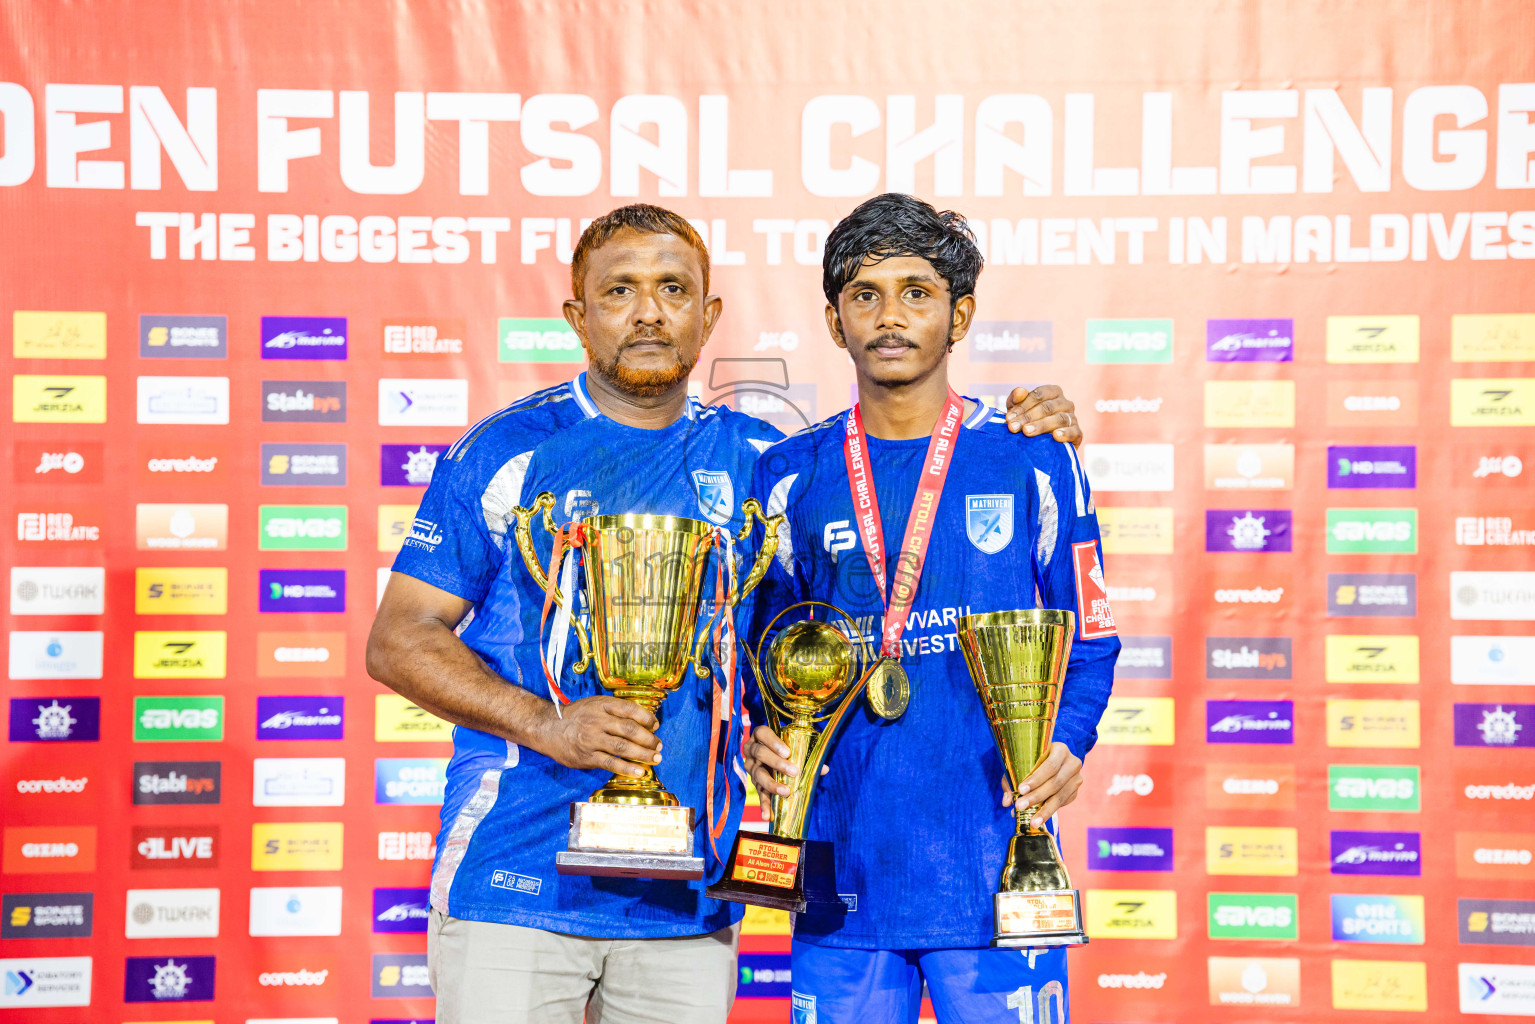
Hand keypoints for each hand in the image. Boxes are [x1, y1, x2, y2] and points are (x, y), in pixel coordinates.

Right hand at [538, 695, 660, 776]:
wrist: (547, 728)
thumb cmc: (576, 716)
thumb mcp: (594, 705)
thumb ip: (616, 710)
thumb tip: (644, 721)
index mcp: (602, 705)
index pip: (630, 709)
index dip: (647, 718)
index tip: (656, 726)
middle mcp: (598, 720)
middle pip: (630, 729)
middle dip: (649, 739)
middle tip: (659, 745)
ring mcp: (592, 739)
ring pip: (623, 747)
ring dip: (643, 754)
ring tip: (656, 758)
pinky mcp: (587, 756)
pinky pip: (611, 763)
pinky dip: (628, 768)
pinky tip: (640, 772)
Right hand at [744, 724, 825, 798]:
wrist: (772, 755)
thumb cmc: (785, 747)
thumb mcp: (794, 746)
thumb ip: (807, 754)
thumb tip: (824, 769)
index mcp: (760, 736)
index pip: (762, 733)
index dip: (773, 742)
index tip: (787, 752)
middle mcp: (751, 749)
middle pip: (760, 753)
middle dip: (777, 763)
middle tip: (794, 771)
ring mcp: (751, 766)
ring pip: (758, 773)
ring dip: (772, 784)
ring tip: (786, 792)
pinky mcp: (753, 782)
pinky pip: (758, 793)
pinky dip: (763, 804)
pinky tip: (767, 815)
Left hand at [1004, 742, 1082, 827]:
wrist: (1051, 762)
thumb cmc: (1032, 761)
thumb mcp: (1021, 764)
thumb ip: (1012, 780)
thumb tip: (1007, 802)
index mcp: (1060, 750)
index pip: (1050, 766)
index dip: (1036, 779)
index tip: (1021, 790)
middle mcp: (1072, 763)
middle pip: (1055, 783)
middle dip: (1036, 796)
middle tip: (1020, 806)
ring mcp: (1076, 778)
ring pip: (1060, 796)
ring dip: (1044, 810)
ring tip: (1032, 821)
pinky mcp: (1075, 791)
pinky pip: (1063, 803)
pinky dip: (1050, 811)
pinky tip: (1039, 818)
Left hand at [1005, 384, 1081, 446]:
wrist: (1043, 446)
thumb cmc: (1029, 422)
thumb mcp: (1019, 411)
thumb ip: (1016, 400)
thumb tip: (1020, 391)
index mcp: (1053, 392)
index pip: (1039, 394)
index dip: (1022, 405)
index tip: (1008, 418)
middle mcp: (1065, 403)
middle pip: (1046, 407)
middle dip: (1027, 417)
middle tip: (1013, 427)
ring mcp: (1073, 417)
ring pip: (1058, 419)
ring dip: (1041, 426)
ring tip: (1026, 432)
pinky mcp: (1078, 433)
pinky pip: (1074, 432)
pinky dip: (1065, 433)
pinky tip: (1055, 436)